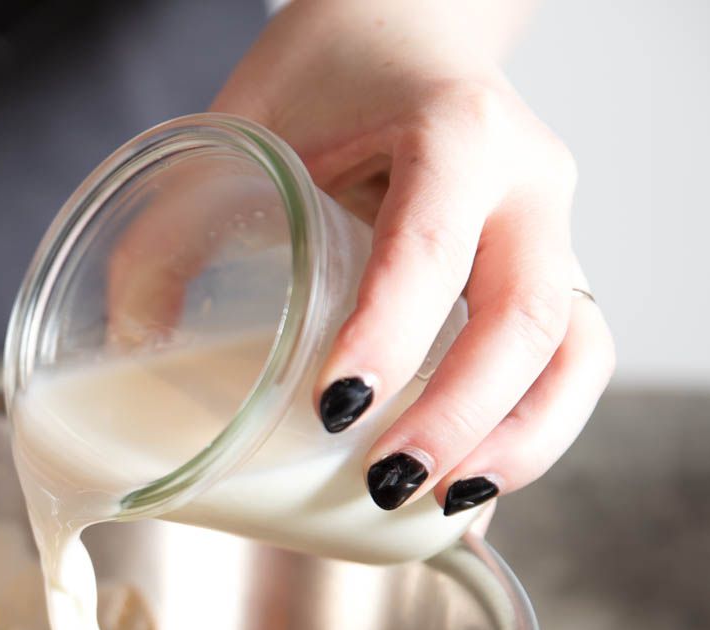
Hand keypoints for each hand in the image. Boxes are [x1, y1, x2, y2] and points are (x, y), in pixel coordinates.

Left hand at [213, 0, 612, 514]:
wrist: (408, 35)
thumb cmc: (327, 77)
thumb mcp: (242, 125)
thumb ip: (175, 226)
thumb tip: (131, 345)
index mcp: (454, 129)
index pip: (432, 242)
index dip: (390, 333)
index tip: (332, 407)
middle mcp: (526, 180)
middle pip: (529, 315)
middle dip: (460, 415)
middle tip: (384, 481)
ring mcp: (554, 229)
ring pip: (577, 350)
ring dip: (521, 440)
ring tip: (442, 504)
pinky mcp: (552, 273)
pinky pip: (572, 362)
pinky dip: (532, 431)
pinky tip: (469, 483)